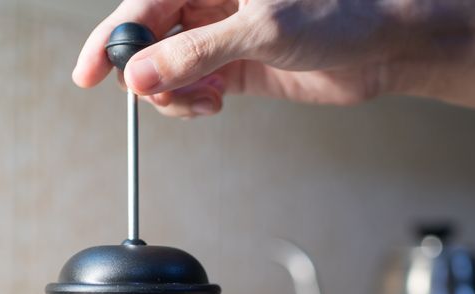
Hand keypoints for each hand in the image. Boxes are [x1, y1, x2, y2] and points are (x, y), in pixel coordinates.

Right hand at [72, 0, 426, 117]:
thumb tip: (140, 74)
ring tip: (202, 102)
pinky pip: (194, 84)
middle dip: (141, 69)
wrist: (386, 43)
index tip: (88, 73)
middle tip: (141, 97)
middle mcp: (212, 0)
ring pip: (169, 65)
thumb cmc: (339, 13)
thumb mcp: (262, 30)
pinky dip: (192, 100)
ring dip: (172, 91)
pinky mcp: (239, 64)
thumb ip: (196, 52)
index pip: (144, 3)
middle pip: (150, 35)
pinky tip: (212, 102)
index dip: (113, 38)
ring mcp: (224, 33)